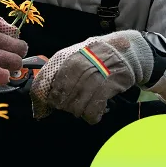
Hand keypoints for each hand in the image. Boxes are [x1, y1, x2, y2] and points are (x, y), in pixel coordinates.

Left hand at [30, 30, 153, 123]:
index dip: (44, 100)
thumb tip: (42, 92)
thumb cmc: (95, 55)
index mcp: (64, 59)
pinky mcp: (106, 87)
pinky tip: (94, 113)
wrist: (123, 50)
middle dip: (64, 106)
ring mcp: (91, 77)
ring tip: (84, 107)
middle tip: (72, 106)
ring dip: (79, 112)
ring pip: (75, 107)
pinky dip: (92, 116)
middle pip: (60, 100)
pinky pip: (92, 111)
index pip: (43, 85)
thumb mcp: (73, 56)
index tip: (47, 106)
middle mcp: (75, 67)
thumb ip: (57, 71)